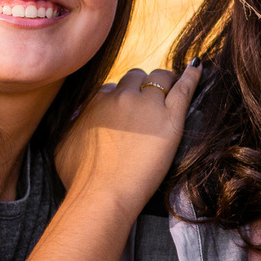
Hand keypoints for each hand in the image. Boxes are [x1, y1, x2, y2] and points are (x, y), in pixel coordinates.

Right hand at [54, 59, 200, 214]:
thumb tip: (79, 118)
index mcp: (98, 102)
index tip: (126, 111)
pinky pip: (184, 88)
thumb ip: (73, 126)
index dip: (121, 98)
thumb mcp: (63, 146)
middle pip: (137, 78)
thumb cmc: (81, 179)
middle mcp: (122, 96)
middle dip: (142, 86)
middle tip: (148, 104)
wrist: (103, 194)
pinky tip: (197, 66)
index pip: (113, 88)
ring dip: (165, 82)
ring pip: (160, 77)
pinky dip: (192, 75)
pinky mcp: (171, 118)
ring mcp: (148, 105)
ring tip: (172, 89)